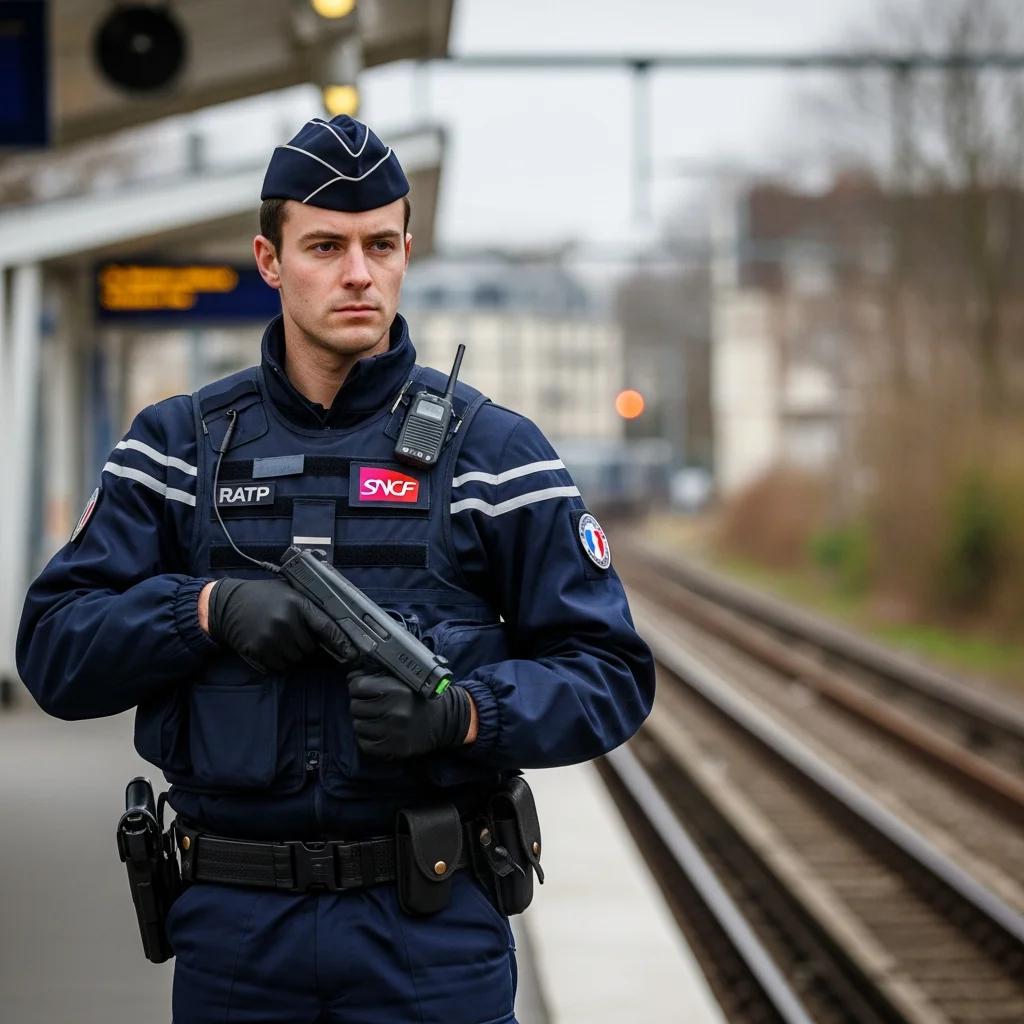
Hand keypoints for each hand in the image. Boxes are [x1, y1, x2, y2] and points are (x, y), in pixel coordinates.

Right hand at [205, 577, 356, 672]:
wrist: (226, 604)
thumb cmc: (263, 597)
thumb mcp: (287, 593)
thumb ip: (308, 609)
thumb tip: (335, 631)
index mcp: (297, 603)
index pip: (326, 626)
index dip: (341, 642)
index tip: (353, 654)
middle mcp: (286, 620)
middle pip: (310, 648)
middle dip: (306, 645)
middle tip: (292, 634)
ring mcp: (272, 637)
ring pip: (296, 659)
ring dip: (292, 654)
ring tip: (279, 638)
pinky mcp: (260, 650)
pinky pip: (280, 665)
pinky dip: (278, 660)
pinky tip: (269, 646)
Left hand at [348, 671, 472, 759]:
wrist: (444, 721)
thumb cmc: (419, 698)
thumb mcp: (402, 679)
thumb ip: (377, 675)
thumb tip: (350, 676)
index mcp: (397, 690)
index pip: (357, 686)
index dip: (357, 686)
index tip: (363, 689)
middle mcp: (395, 711)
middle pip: (355, 706)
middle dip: (361, 704)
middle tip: (372, 704)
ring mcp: (394, 732)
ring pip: (358, 726)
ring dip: (364, 721)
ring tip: (376, 718)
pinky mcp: (394, 749)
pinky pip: (365, 744)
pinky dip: (368, 738)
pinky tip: (379, 731)